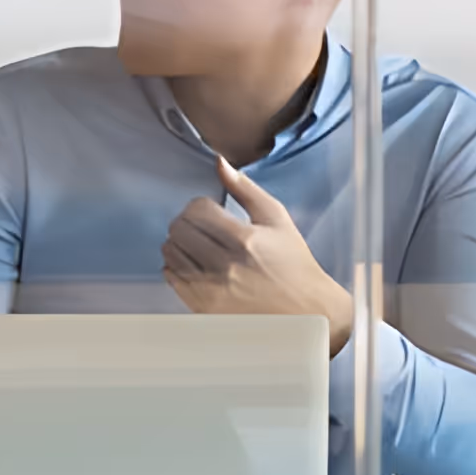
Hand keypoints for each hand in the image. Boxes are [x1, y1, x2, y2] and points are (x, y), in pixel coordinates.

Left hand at [162, 161, 356, 350]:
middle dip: (188, 221)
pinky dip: (177, 265)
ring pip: (171, 251)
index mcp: (244, 239)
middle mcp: (225, 265)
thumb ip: (245, 189)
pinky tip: (194, 264)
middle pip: (179, 228)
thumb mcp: (277, 220)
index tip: (212, 211)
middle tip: (203, 226)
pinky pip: (171, 277)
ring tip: (198, 244)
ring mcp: (212, 289)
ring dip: (180, 242)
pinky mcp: (203, 307)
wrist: (304, 312)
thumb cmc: (293, 264)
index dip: (201, 205)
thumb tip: (219, 162)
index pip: (196, 209)